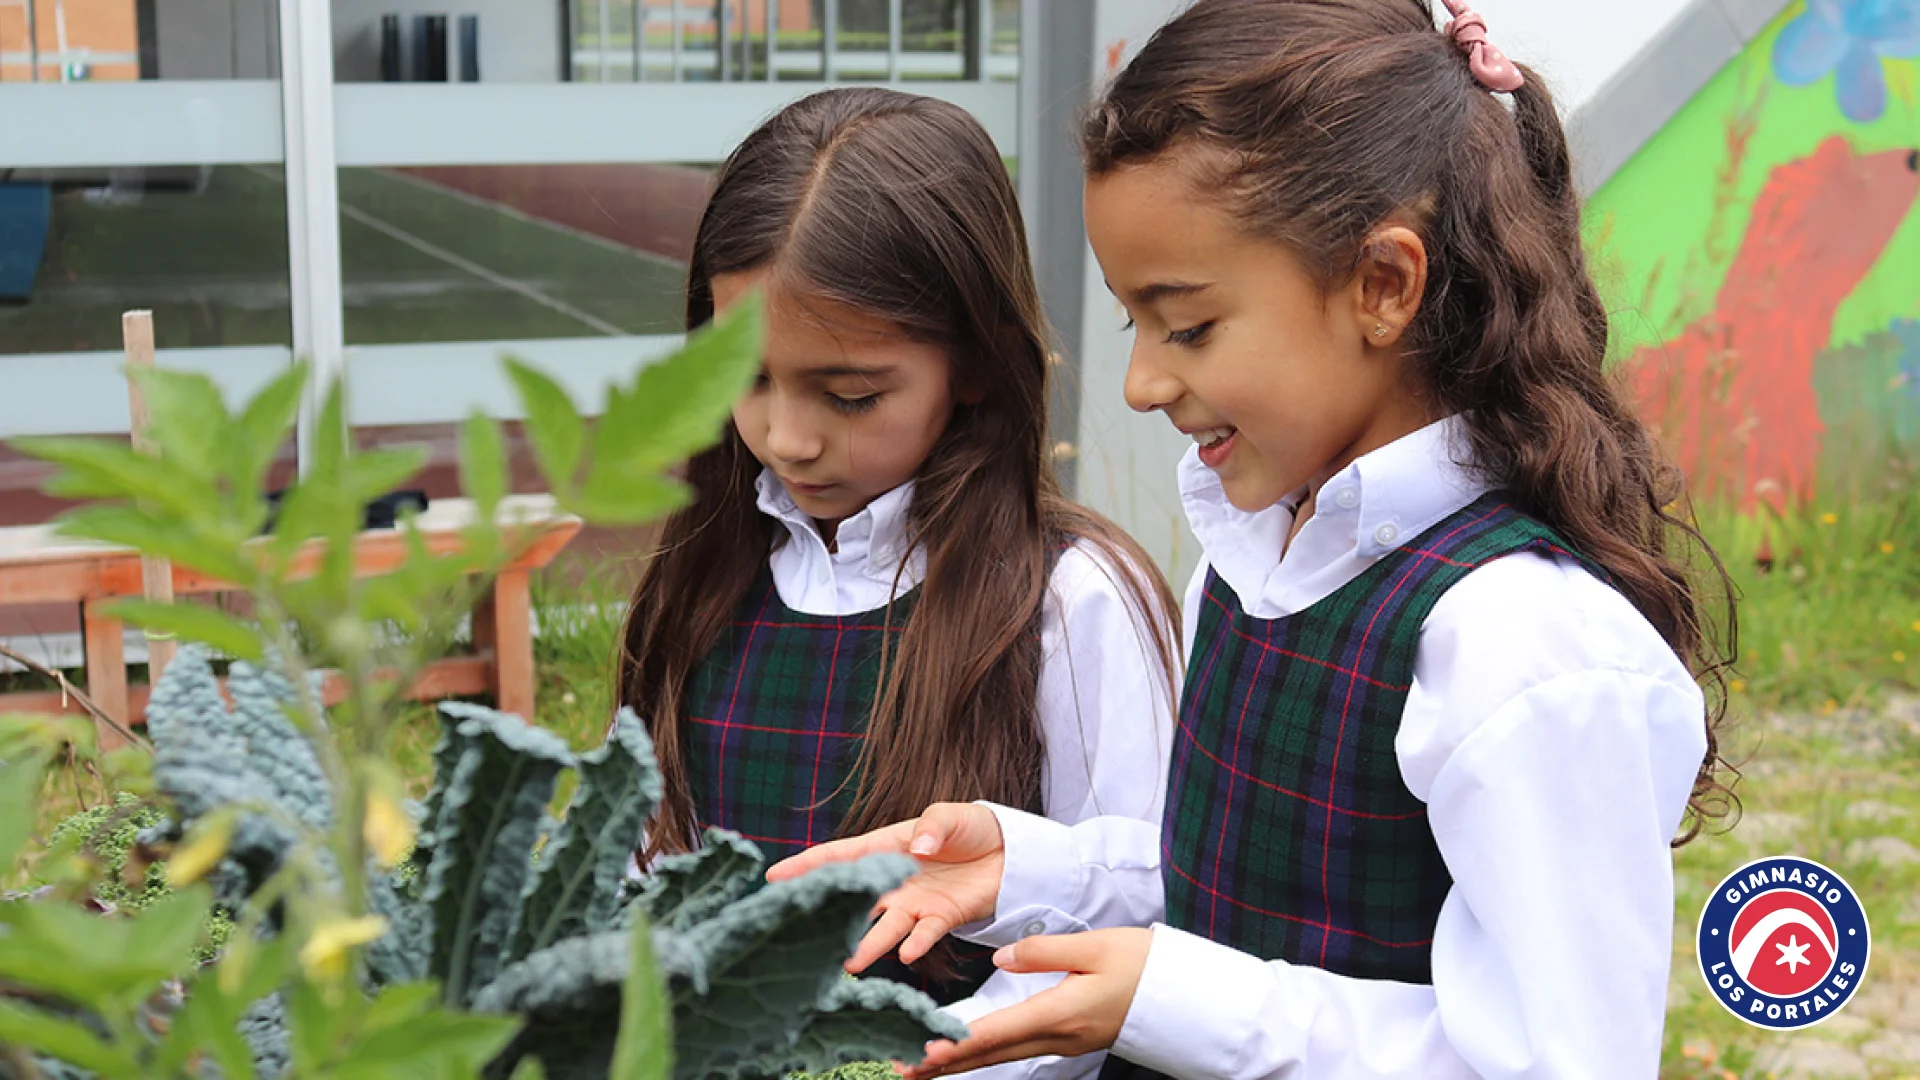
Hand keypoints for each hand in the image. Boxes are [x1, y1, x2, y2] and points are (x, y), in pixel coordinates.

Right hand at [766, 802, 1006, 972]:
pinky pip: (924, 934)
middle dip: (828, 915)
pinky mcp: (940, 918)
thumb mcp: (951, 816)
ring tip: (849, 962)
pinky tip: (907, 953)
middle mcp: (893, 880)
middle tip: (801, 932)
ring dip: (869, 944)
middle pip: (854, 899)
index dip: (806, 865)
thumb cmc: (972, 828)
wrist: (1010, 852)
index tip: (772, 878)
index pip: (840, 856)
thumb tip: (918, 848)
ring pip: (884, 927)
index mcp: (886, 847)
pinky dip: (916, 944)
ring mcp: (913, 903)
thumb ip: (933, 828)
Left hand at [903, 928, 1153, 1078]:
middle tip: (901, 1070)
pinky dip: (986, 1052)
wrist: (1185, 994)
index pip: (994, 1033)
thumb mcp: (1095, 946)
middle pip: (990, 1054)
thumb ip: (1043, 951)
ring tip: (921, 1066)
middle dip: (943, 1065)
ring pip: (1001, 1055)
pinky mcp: (1068, 1038)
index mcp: (1059, 1013)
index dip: (953, 1046)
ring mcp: (1064, 1042)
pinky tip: (968, 1051)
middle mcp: (1057, 1036)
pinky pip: (1016, 1049)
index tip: (919, 1056)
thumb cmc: (1144, 963)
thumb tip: (1001, 958)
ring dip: (961, 1062)